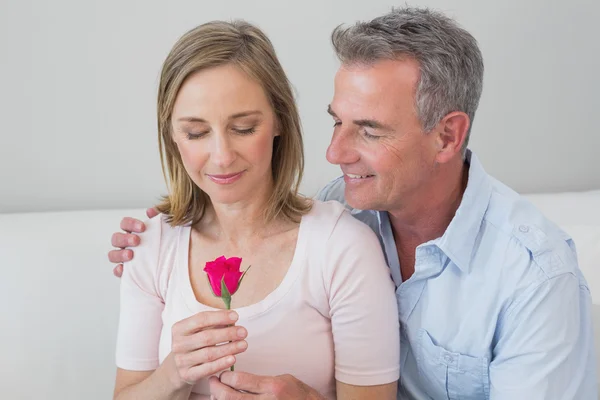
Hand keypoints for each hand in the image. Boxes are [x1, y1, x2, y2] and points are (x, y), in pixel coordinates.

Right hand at [108, 207, 157, 276]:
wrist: (171, 263)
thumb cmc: (164, 243)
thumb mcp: (164, 230)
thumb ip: (158, 219)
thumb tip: (151, 211)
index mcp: (132, 232)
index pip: (125, 224)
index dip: (130, 224)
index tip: (142, 227)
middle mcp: (125, 244)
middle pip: (116, 238)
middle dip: (124, 238)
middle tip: (136, 241)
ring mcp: (124, 258)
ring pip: (112, 254)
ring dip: (120, 254)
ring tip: (131, 255)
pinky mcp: (127, 271)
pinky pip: (117, 271)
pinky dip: (118, 270)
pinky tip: (124, 269)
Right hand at [166, 310, 248, 389]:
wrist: (177, 368)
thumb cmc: (193, 345)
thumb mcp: (198, 331)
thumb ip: (213, 324)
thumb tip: (233, 319)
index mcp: (179, 328)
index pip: (201, 319)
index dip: (220, 317)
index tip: (235, 316)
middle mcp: (178, 344)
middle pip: (207, 337)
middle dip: (228, 334)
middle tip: (243, 332)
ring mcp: (181, 360)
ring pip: (209, 354)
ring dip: (229, 348)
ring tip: (243, 344)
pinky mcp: (187, 375)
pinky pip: (207, 369)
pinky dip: (221, 363)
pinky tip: (233, 358)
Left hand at [209, 372, 324, 399]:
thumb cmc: (298, 394)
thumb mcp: (282, 379)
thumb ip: (260, 381)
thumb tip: (238, 379)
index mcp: (271, 387)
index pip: (239, 380)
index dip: (225, 376)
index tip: (222, 374)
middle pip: (229, 397)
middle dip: (216, 388)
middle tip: (213, 383)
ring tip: (217, 395)